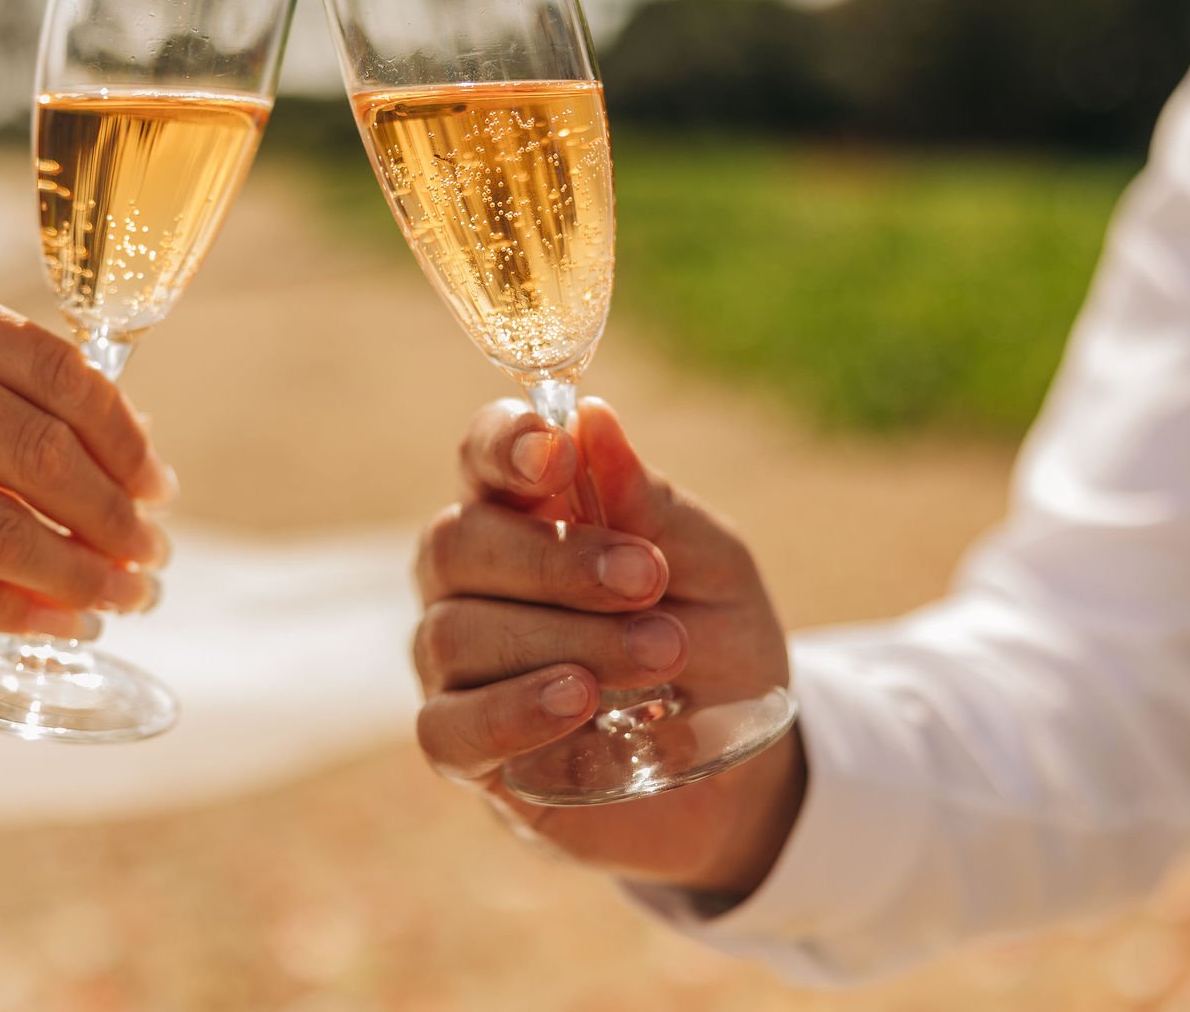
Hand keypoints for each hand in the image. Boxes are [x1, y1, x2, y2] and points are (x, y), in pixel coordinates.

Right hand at [0, 257, 174, 641]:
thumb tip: (113, 450)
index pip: (51, 366)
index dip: (122, 433)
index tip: (157, 481)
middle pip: (41, 449)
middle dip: (116, 512)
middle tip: (154, 551)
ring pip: (7, 528)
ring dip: (84, 574)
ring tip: (127, 596)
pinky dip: (23, 614)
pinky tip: (63, 625)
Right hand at [412, 398, 804, 895]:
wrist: (742, 769)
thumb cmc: (715, 644)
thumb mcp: (713, 570)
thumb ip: (651, 506)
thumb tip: (594, 419)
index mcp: (525, 514)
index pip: (484, 456)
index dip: (503, 443)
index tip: (554, 451)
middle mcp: (471, 582)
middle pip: (455, 543)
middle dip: (554, 560)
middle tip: (650, 582)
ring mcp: (457, 667)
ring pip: (455, 634)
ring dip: (562, 640)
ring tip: (658, 656)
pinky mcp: (464, 750)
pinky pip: (447, 728)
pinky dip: (512, 713)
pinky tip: (579, 706)